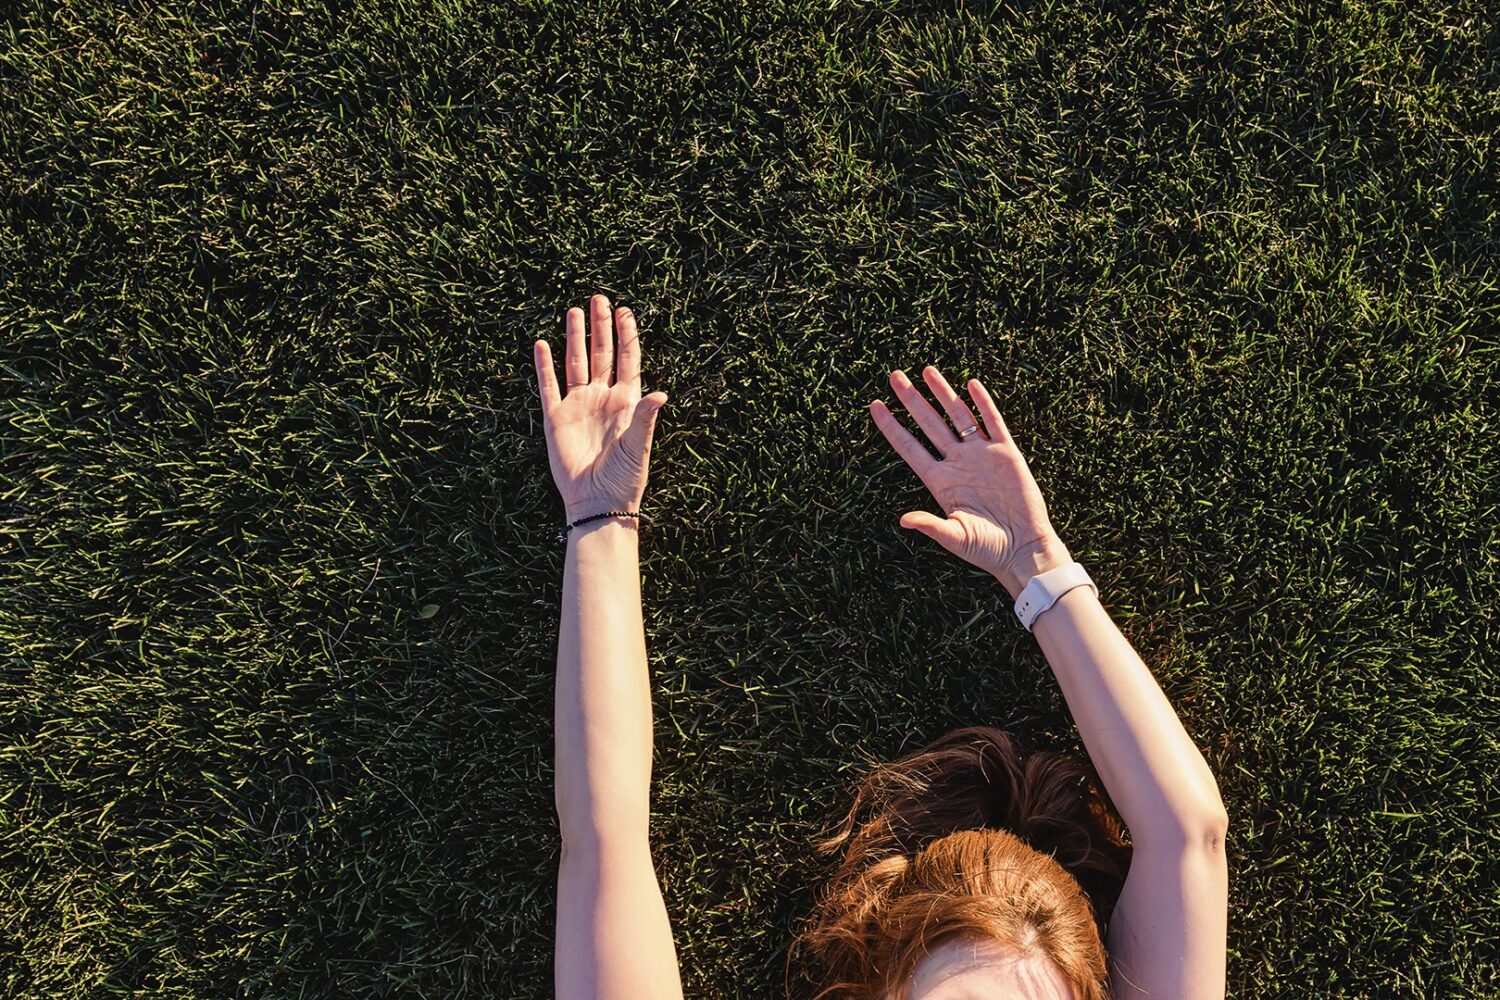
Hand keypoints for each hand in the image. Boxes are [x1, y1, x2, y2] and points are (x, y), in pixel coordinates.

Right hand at [534, 294, 667, 522]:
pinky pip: (549, 386)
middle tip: (600, 298)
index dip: (627, 336)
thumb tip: (660, 393)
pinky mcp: (556, 419)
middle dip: (601, 327)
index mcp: (626, 402)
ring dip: (575, 338)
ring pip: (575, 363)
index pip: (627, 360)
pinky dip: (545, 366)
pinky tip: (543, 344)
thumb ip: (645, 417)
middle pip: (601, 354)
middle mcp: (602, 398)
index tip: (625, 312)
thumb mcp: (639, 445)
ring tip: (575, 311)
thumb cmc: (624, 477)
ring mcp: (578, 406)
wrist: (597, 502)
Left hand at [870, 366, 1072, 598]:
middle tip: (894, 376)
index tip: (875, 406)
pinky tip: (971, 385)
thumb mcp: (955, 537)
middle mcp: (957, 463)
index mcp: (940, 481)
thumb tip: (903, 519)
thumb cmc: (986, 549)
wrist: (1023, 548)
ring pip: (958, 416)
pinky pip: (993, 423)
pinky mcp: (1006, 454)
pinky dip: (983, 404)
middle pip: (929, 424)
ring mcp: (981, 456)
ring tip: (927, 370)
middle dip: (911, 400)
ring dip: (943, 394)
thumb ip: (931, 526)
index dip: (892, 427)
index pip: (909, 447)